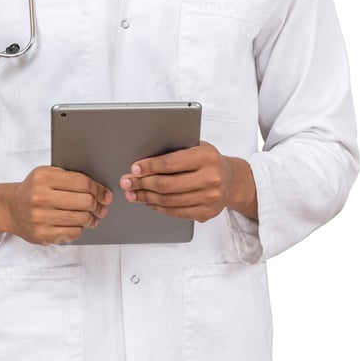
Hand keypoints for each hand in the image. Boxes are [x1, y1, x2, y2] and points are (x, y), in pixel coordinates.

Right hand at [0, 167, 112, 244]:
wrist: (9, 208)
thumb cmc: (32, 190)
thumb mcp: (46, 174)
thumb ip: (69, 177)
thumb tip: (99, 188)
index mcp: (43, 178)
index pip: (82, 183)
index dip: (99, 189)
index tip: (105, 194)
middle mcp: (40, 198)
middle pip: (85, 202)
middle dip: (98, 205)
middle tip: (102, 207)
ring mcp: (40, 218)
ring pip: (81, 219)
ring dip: (91, 218)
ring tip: (92, 216)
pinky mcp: (42, 235)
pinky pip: (73, 233)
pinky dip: (79, 228)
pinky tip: (77, 224)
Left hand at [119, 142, 257, 222]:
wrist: (232, 180)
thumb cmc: (208, 161)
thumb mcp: (196, 147)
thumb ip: (175, 152)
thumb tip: (143, 163)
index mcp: (206, 157)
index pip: (170, 163)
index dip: (148, 167)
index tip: (134, 168)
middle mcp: (210, 178)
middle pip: (167, 185)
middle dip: (142, 184)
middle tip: (127, 182)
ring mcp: (210, 198)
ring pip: (169, 201)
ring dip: (146, 198)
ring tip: (132, 193)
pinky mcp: (206, 213)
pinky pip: (176, 212)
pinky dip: (158, 207)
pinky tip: (148, 201)